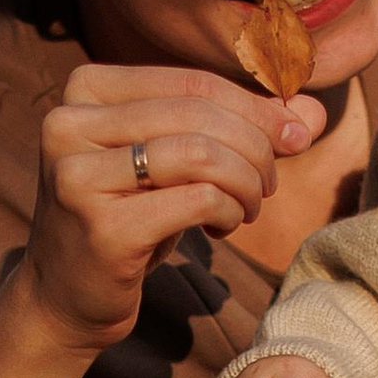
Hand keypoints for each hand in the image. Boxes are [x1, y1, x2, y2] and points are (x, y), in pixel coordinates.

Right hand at [20, 62, 323, 350]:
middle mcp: (69, 123)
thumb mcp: (176, 161)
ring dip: (245, 183)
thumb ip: (238, 127)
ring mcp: (77, 175)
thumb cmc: (129, 216)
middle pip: (199, 115)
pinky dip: (228, 211)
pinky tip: (221, 227)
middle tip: (267, 185)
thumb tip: (311, 113)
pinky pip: (198, 200)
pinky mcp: (101, 227)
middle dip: (255, 148)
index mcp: (85, 89)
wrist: (66, 295)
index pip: (193, 82)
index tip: (294, 136)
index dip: (256, 108)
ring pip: (201, 154)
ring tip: (247, 207)